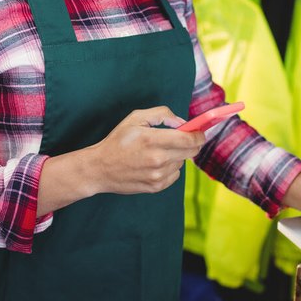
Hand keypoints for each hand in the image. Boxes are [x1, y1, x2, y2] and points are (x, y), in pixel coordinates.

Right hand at [86, 106, 205, 194]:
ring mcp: (158, 175)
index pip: (189, 139)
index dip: (199, 134)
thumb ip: (162, 114)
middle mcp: (158, 159)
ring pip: (182, 162)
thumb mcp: (136, 118)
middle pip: (191, 151)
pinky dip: (170, 167)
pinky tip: (155, 164)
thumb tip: (181, 122)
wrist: (100, 169)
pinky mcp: (156, 186)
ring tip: (159, 152)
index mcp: (152, 139)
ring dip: (177, 155)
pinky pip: (175, 174)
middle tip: (182, 138)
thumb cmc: (118, 141)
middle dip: (191, 143)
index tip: (199, 131)